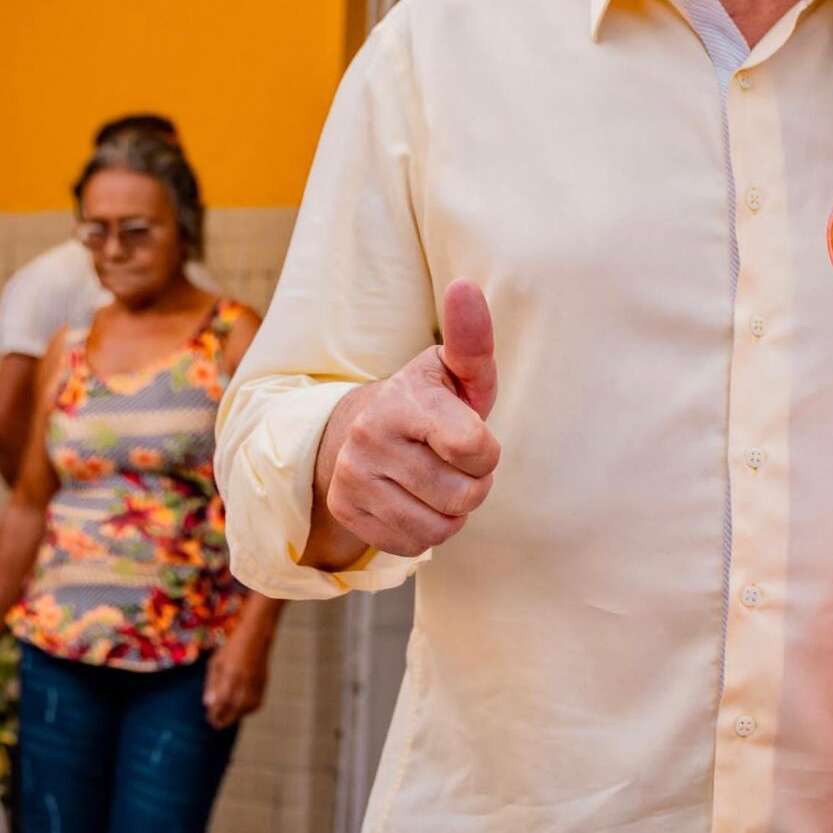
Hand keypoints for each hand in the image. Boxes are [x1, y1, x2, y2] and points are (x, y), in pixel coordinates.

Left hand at [203, 630, 271, 727]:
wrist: (256, 635)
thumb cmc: (232, 647)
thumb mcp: (216, 662)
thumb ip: (211, 683)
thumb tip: (208, 704)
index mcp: (229, 673)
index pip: (222, 700)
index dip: (215, 713)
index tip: (209, 719)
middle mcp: (244, 679)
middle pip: (235, 707)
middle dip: (225, 719)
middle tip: (217, 724)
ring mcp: (255, 681)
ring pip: (247, 706)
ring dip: (237, 716)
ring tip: (228, 719)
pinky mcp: (263, 681)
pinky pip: (257, 701)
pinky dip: (249, 710)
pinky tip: (242, 710)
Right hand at [317, 279, 502, 557]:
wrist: (355, 430)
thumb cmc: (426, 401)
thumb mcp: (452, 370)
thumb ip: (472, 339)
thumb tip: (465, 285)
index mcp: (404, 400)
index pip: (476, 449)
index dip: (487, 453)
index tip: (471, 437)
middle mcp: (370, 438)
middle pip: (464, 495)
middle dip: (472, 484)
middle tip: (453, 463)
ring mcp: (353, 478)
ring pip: (440, 528)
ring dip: (451, 511)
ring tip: (435, 481)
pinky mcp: (346, 512)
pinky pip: (412, 546)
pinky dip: (424, 530)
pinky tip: (412, 501)